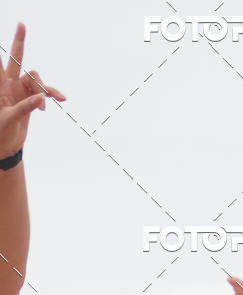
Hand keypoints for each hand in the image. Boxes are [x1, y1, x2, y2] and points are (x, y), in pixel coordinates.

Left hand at [0, 23, 65, 158]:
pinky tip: (61, 99)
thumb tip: (41, 99)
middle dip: (19, 42)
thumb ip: (25, 108)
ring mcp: (22, 90)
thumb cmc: (2, 131)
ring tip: (48, 105)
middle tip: (21, 25)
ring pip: (36, 79)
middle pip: (17, 59)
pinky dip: (52, 94)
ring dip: (44, 89)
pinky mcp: (32, 98)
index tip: (10, 34)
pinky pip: (45, 92)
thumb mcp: (10, 119)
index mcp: (1, 86)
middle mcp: (10, 83)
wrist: (8, 145)